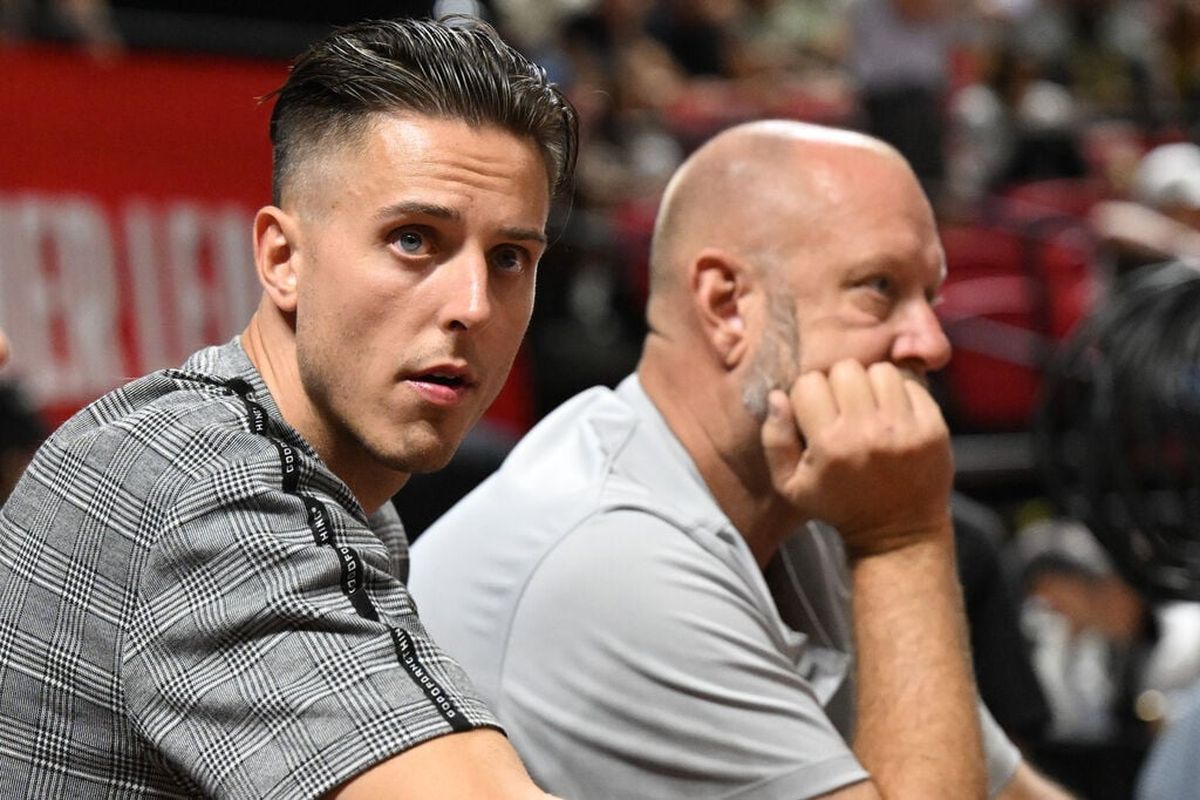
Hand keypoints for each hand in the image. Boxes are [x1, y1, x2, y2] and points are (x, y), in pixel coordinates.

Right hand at [760, 359, 952, 557]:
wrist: (898, 531)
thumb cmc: (839, 505)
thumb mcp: (791, 485)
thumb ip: (774, 440)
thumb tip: (777, 397)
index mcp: (829, 446)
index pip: (809, 383)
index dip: (808, 396)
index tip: (816, 416)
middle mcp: (867, 433)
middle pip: (846, 369)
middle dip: (839, 384)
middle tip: (844, 409)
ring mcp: (904, 429)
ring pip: (880, 370)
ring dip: (872, 385)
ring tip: (871, 410)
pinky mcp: (934, 428)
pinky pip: (912, 384)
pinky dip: (901, 394)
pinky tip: (894, 417)